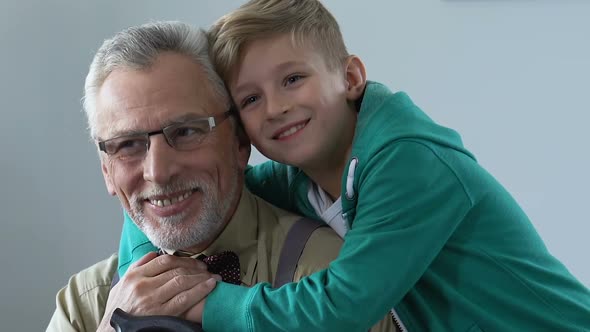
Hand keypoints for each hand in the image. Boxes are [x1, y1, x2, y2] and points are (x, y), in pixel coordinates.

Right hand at [97, 252, 217, 331]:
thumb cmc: (119, 311)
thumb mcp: (121, 286)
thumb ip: (137, 268)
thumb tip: (154, 254)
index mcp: (134, 276)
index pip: (164, 260)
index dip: (183, 259)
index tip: (195, 262)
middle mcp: (143, 286)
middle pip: (175, 270)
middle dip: (195, 268)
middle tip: (207, 269)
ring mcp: (152, 300)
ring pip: (182, 281)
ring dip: (201, 277)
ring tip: (214, 277)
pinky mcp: (162, 314)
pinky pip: (185, 298)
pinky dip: (200, 290)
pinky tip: (210, 285)